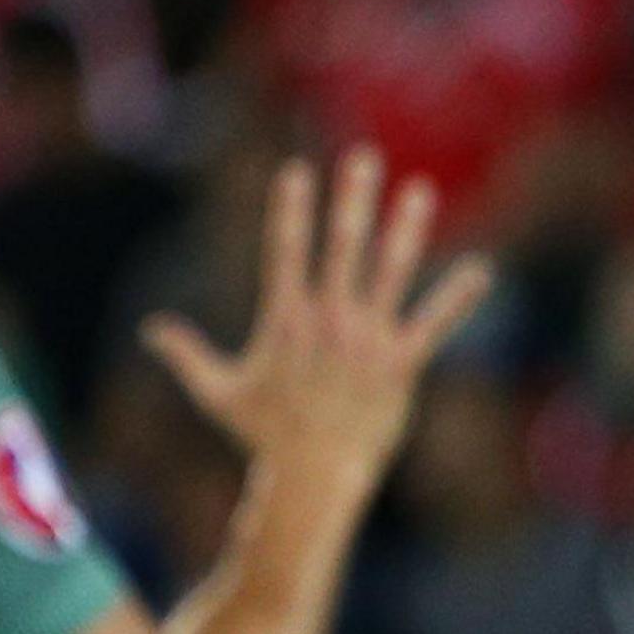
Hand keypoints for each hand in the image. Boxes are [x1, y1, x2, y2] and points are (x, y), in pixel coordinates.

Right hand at [142, 148, 492, 485]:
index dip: (290, 210)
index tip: (296, 171)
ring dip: (406, 229)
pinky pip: (433, 323)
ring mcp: (366, 340)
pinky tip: (483, 271)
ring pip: (390, 273)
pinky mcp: (400, 364)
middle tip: (363, 156)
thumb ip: (186, 354)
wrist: (313, 477)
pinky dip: (458, 297)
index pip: (285, 251)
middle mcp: (328, 321)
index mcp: (285, 319)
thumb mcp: (217, 392)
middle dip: (352, 199)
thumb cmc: (264, 436)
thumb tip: (149, 330)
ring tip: (419, 190)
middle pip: (342, 247)